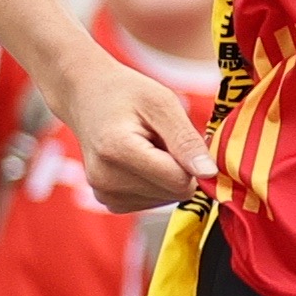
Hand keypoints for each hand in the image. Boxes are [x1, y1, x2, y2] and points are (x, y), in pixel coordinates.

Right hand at [56, 40, 220, 213]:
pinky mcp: (110, 201)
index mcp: (117, 152)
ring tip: (146, 146)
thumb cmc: (126, 94)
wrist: (87, 97)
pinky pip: (154, 201)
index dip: (192, 160)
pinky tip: (140, 159)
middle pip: (175, 192)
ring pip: (167, 198)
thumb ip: (186, 140)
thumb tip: (209, 173)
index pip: (180, 181)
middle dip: (179, 166)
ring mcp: (105, 194)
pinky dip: (156, 181)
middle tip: (159, 138)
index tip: (181, 136)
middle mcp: (106, 180)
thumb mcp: (162, 102)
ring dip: (167, 173)